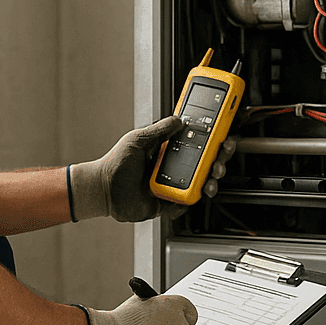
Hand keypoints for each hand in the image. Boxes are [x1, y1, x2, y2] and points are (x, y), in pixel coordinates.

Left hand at [69, 120, 235, 222]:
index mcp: (167, 153)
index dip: (212, 142)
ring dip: (209, 181)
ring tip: (210, 178)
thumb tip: (177, 119)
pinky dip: (189, 200)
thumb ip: (159, 130)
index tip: (223, 135)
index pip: (196, 145)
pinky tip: (193, 193)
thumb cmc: (115, 164)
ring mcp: (170, 187)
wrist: (102, 188)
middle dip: (217, 161)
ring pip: (198, 186)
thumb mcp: (138, 139)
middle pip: (203, 166)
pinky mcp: (165, 204)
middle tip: (221, 156)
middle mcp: (171, 170)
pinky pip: (183, 204)